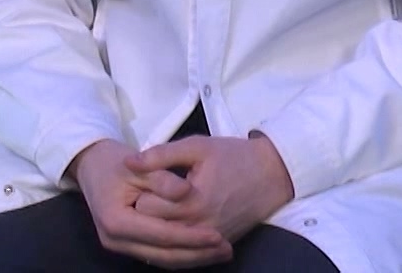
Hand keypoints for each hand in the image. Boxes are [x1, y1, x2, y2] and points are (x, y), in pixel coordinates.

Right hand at [70, 140, 233, 267]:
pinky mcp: (128, 246)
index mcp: (116, 221)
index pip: (160, 235)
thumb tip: (186, 192)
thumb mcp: (138, 165)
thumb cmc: (115, 162)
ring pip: (162, 260)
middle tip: (226, 249)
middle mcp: (115, 240)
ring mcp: (120, 246)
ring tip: (221, 252)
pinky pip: (158, 255)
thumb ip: (162, 179)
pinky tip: (203, 250)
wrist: (91, 166)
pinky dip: (182, 254)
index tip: (217, 234)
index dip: (190, 236)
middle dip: (196, 253)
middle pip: (163, 254)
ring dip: (193, 258)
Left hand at [123, 134, 295, 244]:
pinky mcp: (219, 245)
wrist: (272, 174)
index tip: (140, 180)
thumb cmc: (233, 156)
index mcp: (192, 203)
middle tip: (145, 193)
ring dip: (159, 230)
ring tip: (157, 209)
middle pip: (154, 229)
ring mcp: (211, 240)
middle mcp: (201, 228)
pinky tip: (168, 229)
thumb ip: (160, 155)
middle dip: (146, 213)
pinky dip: (174, 244)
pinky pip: (187, 254)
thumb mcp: (196, 147)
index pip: (145, 209)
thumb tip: (129, 162)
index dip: (138, 192)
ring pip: (169, 245)